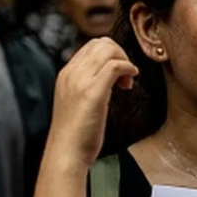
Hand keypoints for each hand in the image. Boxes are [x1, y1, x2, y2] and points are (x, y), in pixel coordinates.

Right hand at [47, 38, 138, 167]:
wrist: (66, 153)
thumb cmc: (76, 135)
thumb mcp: (79, 103)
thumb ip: (88, 86)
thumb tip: (110, 78)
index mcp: (66, 74)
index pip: (91, 46)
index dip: (111, 55)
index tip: (119, 74)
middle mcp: (71, 73)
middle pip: (100, 43)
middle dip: (119, 55)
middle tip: (126, 77)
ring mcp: (80, 81)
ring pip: (108, 50)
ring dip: (125, 61)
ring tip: (127, 84)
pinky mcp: (93, 92)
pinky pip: (115, 66)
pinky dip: (128, 69)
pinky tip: (130, 83)